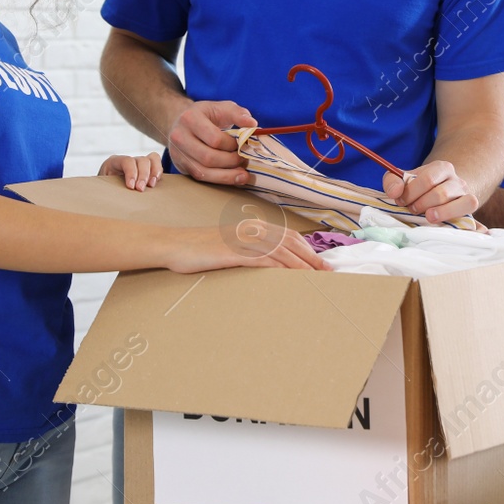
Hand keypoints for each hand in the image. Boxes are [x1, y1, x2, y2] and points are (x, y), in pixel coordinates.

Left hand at [99, 152, 162, 190]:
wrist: (102, 191)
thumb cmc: (102, 190)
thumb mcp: (102, 187)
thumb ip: (108, 187)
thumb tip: (116, 193)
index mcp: (114, 162)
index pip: (127, 161)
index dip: (131, 172)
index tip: (131, 186)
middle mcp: (129, 160)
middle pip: (142, 159)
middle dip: (143, 175)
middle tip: (140, 189)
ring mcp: (139, 164)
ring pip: (152, 159)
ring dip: (154, 172)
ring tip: (151, 185)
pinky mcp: (147, 170)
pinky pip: (157, 166)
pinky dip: (158, 174)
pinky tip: (156, 183)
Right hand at [162, 219, 328, 272]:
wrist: (175, 245)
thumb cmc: (199, 249)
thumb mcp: (228, 246)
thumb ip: (248, 250)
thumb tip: (268, 262)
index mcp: (252, 226)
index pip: (287, 235)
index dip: (307, 248)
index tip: (321, 261)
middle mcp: (251, 229)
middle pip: (290, 242)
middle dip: (311, 257)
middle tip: (328, 271)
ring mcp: (243, 240)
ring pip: (281, 250)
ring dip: (302, 264)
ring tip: (317, 277)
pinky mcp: (235, 252)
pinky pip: (264, 259)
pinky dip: (282, 267)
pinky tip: (292, 276)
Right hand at [168, 99, 254, 185]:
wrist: (182, 122)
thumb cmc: (206, 115)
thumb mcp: (222, 107)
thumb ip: (238, 114)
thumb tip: (253, 125)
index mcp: (190, 118)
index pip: (215, 139)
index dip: (232, 145)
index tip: (244, 144)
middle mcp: (179, 136)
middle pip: (208, 157)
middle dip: (231, 161)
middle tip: (244, 159)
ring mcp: (177, 153)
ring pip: (203, 172)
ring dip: (226, 176)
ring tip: (243, 175)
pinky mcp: (181, 165)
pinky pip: (200, 177)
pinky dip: (219, 179)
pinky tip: (233, 178)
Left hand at [384, 160, 477, 223]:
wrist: (437, 193)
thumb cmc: (417, 188)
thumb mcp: (402, 179)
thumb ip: (392, 181)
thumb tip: (394, 193)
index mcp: (442, 168)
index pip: (428, 179)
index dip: (411, 192)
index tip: (401, 201)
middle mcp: (457, 181)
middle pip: (442, 193)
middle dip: (422, 204)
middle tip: (412, 209)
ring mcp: (467, 196)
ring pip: (464, 203)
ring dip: (442, 213)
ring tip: (428, 217)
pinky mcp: (469, 214)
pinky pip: (477, 219)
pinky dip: (474, 227)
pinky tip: (459, 230)